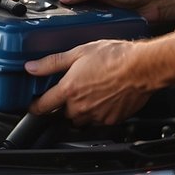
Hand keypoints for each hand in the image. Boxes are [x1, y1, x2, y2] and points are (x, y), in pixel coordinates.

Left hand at [25, 39, 151, 124]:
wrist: (143, 68)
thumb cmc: (114, 57)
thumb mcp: (79, 53)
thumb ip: (52, 63)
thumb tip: (31, 67)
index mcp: (69, 90)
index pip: (43, 106)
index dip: (35, 107)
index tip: (33, 106)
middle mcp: (81, 107)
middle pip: (63, 114)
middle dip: (64, 105)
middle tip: (73, 90)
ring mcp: (96, 116)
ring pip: (81, 120)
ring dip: (80, 110)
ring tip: (90, 93)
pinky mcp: (111, 121)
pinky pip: (98, 121)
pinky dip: (98, 113)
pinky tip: (104, 98)